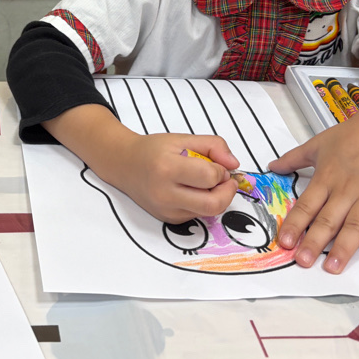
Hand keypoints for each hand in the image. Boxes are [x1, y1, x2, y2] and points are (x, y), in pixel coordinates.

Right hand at [111, 133, 240, 223]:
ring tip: (207, 183)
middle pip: (214, 204)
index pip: (210, 177)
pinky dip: (203, 203)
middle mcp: (165, 194)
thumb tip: (234, 164)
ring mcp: (167, 210)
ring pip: (208, 212)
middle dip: (228, 191)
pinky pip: (198, 215)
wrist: (124, 165)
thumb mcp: (182, 138)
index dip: (221, 170)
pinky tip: (193, 191)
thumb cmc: (153, 150)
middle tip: (225, 180)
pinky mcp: (169, 219)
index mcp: (167, 168)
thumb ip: (213, 145)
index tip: (218, 164)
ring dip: (217, 198)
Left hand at [268, 96, 358, 272]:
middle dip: (315, 242)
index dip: (295, 225)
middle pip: (328, 220)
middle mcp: (347, 189)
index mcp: (326, 178)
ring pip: (356, 225)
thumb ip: (293, 158)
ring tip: (333, 267)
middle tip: (303, 262)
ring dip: (344, 247)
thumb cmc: (351, 135)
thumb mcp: (317, 144)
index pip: (307, 206)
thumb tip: (271, 166)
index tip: (285, 243)